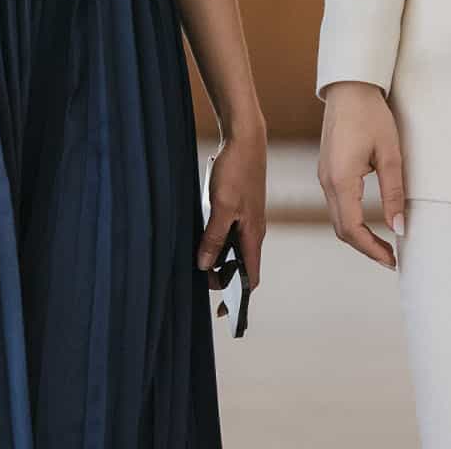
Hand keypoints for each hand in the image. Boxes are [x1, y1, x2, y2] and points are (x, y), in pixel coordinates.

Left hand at [196, 125, 267, 290]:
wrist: (245, 138)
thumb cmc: (236, 170)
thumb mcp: (220, 206)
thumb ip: (213, 237)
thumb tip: (205, 266)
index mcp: (254, 234)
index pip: (251, 277)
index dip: (238, 297)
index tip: (222, 312)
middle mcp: (254, 230)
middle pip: (241, 265)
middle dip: (223, 278)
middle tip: (198, 281)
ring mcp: (247, 218)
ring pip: (234, 248)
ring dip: (218, 259)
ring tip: (197, 263)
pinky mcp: (240, 207)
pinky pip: (229, 233)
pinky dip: (217, 242)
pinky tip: (200, 238)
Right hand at [316, 81, 405, 269]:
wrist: (349, 87)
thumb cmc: (371, 115)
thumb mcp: (390, 154)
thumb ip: (394, 193)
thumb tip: (399, 226)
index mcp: (341, 180)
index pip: (352, 229)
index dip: (372, 249)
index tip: (392, 260)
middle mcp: (327, 182)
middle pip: (342, 229)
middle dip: (366, 247)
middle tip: (391, 258)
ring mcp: (324, 176)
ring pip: (337, 218)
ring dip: (358, 235)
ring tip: (384, 244)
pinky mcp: (327, 171)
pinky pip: (337, 204)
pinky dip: (352, 220)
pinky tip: (369, 222)